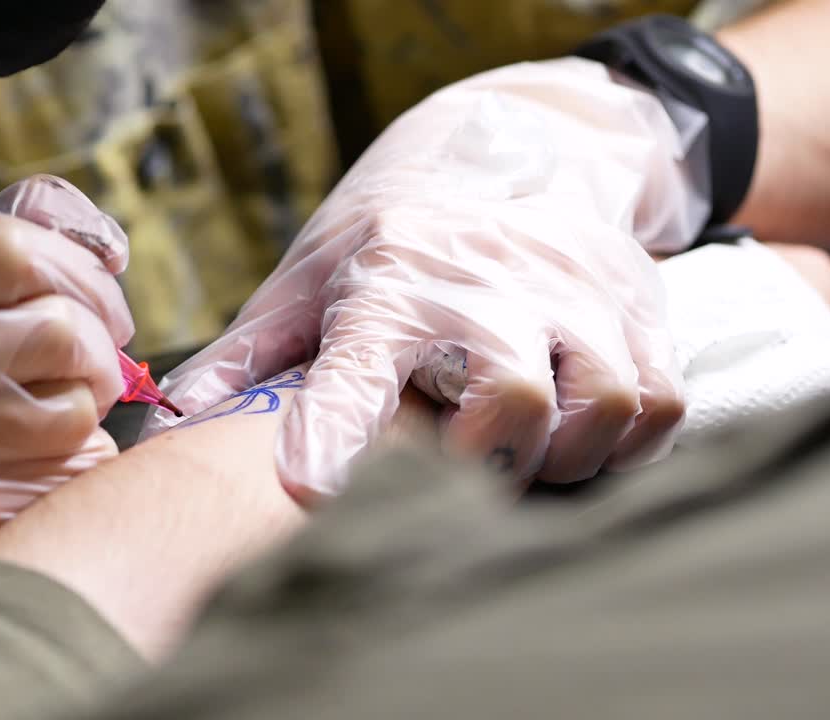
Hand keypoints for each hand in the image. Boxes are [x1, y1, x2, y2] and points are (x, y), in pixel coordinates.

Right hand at [0, 175, 131, 656]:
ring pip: (76, 407)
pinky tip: (37, 468)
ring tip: (56, 416)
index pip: (10, 250)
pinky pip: (75, 473)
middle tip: (89, 367)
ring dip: (89, 408)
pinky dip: (80, 464)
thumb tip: (108, 247)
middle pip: (58, 329)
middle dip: (97, 346)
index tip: (99, 301)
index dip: (81, 272)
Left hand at [144, 59, 707, 500]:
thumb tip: (171, 421)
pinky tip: (574, 431)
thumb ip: (249, 355)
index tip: (309, 486)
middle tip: (460, 465)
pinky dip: (623, 440)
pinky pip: (658, 403)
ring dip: (559, 455)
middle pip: (509, 402)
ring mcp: (574, 292)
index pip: (360, 366)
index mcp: (389, 283)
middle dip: (484, 460)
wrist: (509, 147)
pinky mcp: (637, 305)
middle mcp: (487, 283)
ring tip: (518, 448)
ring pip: (600, 406)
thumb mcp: (309, 279)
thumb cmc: (389, 237)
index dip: (337, 431)